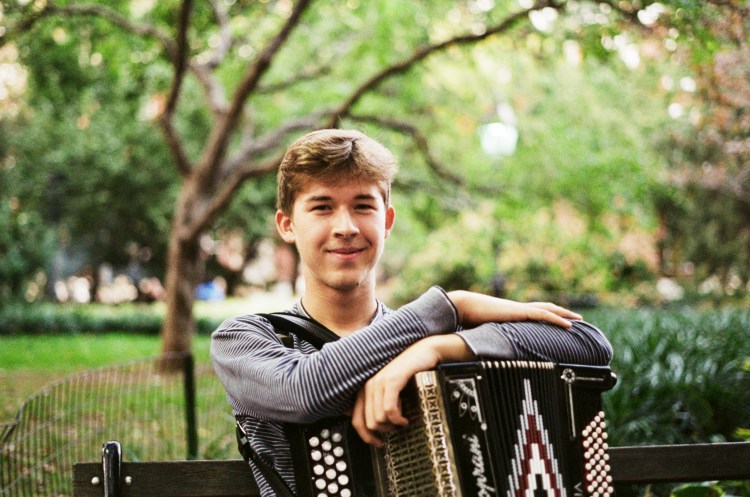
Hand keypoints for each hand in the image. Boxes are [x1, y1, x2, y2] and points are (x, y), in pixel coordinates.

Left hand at [350, 335, 473, 445]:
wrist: (424, 352)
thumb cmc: (410, 373)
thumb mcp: (391, 391)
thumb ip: (380, 404)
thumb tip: (374, 427)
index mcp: (365, 389)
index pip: (356, 420)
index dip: (366, 437)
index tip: (378, 443)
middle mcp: (368, 385)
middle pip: (368, 423)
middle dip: (383, 432)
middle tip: (396, 429)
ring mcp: (378, 382)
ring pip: (378, 419)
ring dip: (392, 425)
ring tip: (402, 421)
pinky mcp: (391, 380)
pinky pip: (390, 410)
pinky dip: (398, 419)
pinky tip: (405, 418)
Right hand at [446, 290, 581, 328]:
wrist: (465, 307)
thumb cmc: (469, 319)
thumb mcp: (483, 331)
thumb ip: (490, 338)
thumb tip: (486, 351)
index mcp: (511, 313)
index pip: (533, 312)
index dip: (547, 315)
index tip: (558, 320)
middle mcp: (518, 308)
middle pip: (545, 308)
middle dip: (561, 312)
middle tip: (577, 319)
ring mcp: (520, 309)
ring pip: (548, 309)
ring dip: (564, 314)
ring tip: (578, 320)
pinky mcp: (520, 311)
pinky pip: (544, 315)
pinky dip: (558, 319)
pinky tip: (569, 325)